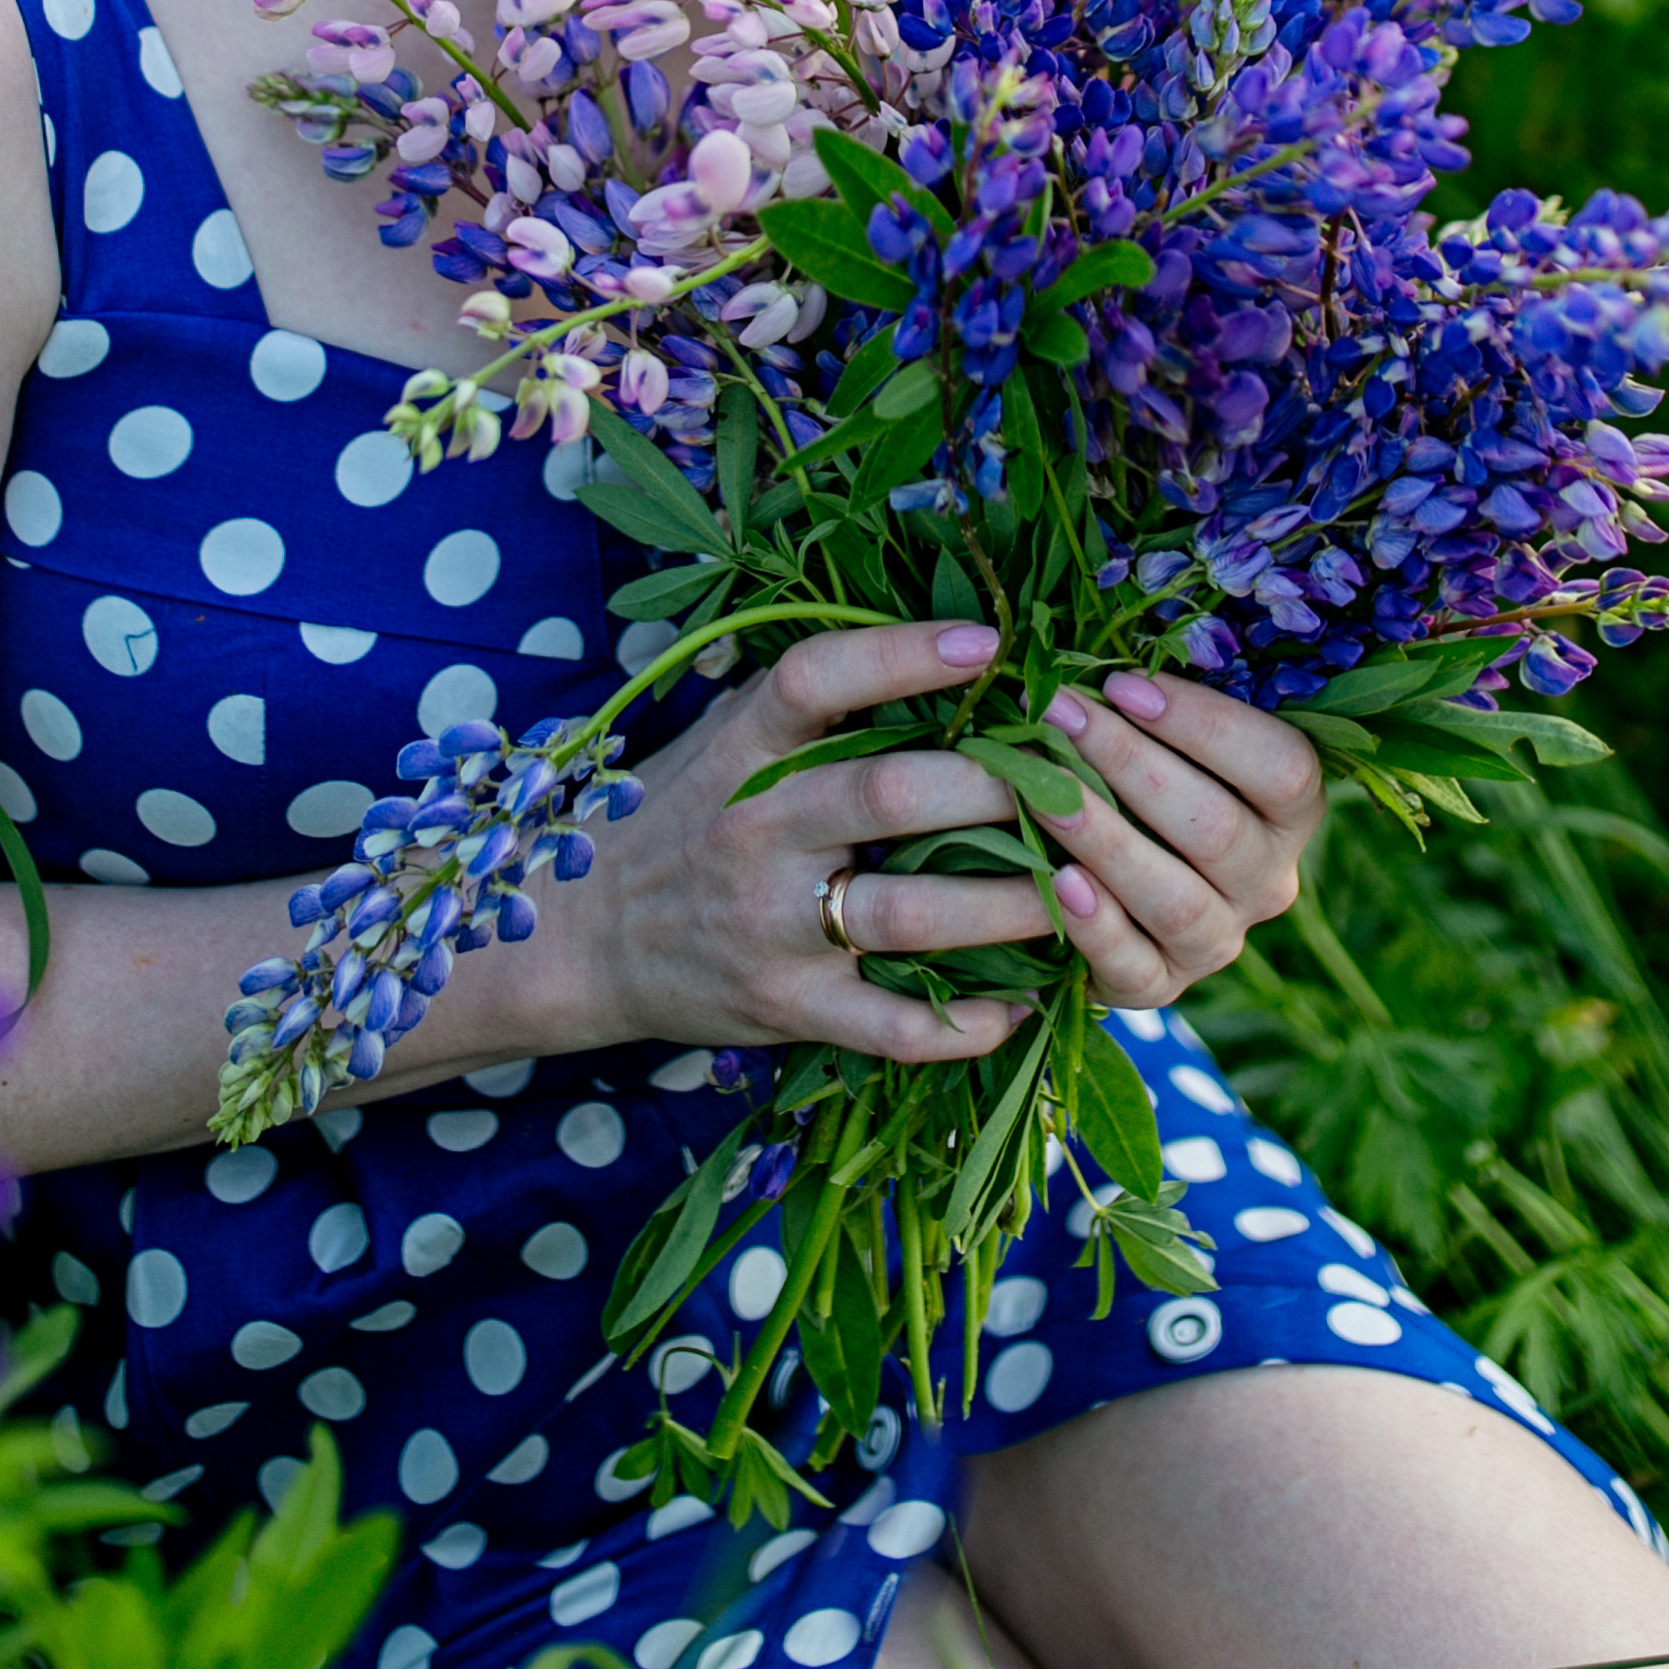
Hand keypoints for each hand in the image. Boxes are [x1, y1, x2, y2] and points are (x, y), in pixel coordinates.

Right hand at [566, 619, 1067, 1065]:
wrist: (587, 933)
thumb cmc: (686, 815)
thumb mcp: (727, 737)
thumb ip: (815, 701)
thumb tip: (947, 643)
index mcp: (744, 747)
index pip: (817, 679)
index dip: (904, 655)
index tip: (991, 643)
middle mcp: (756, 828)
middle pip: (893, 793)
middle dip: (1000, 787)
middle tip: (1079, 779)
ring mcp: (771, 923)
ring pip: (911, 912)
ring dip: (1010, 904)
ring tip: (1082, 887)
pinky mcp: (785, 1004)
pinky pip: (890, 1024)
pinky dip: (965, 1022)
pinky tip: (1022, 1003)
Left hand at [1034, 668, 1322, 1005]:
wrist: (1103, 883)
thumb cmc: (1135, 777)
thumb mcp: (1164, 739)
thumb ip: (1155, 703)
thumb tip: (1102, 645)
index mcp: (1288, 811)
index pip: (1282, 766)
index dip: (1204, 723)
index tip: (1121, 684)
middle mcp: (1269, 881)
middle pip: (1219, 829)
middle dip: (1131, 763)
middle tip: (1058, 714)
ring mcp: (1219, 941)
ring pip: (1179, 901)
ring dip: (1110, 841)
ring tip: (1047, 796)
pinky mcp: (1161, 987)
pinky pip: (1136, 968)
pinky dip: (1096, 927)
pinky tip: (1059, 881)